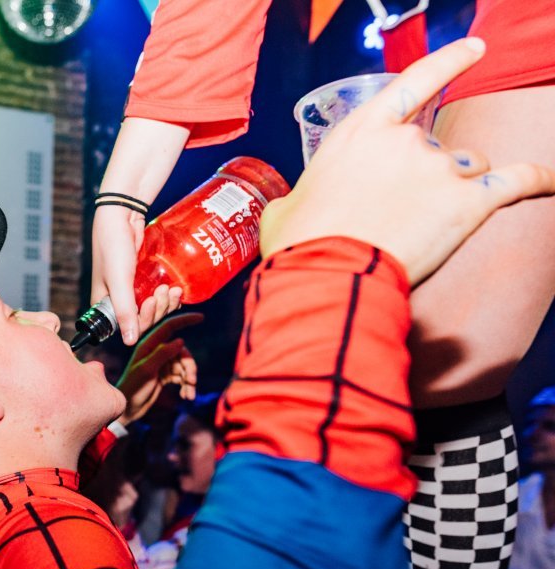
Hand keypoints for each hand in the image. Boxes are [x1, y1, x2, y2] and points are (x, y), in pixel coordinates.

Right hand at [92, 210, 184, 342]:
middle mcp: (117, 301)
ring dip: (166, 303)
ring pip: (154, 309)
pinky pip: (159, 296)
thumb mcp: (119, 280)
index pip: (126, 328)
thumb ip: (124, 310)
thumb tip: (130, 341)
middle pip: (143, 321)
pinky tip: (176, 288)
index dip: (142, 322)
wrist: (122, 215)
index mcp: (104, 306)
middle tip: (163, 291)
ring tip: (172, 288)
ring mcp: (133, 290)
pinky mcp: (145, 279)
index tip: (150, 303)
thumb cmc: (113, 245)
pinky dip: (169, 296)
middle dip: (157, 310)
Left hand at [115, 312, 201, 425]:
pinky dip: (186, 385)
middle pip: (182, 351)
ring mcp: (162, 363)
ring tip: (188, 394)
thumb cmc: (133, 388)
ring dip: (189, 379)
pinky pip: (182, 376)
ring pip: (184, 365)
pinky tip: (186, 396)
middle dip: (189, 366)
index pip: (169, 327)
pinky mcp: (166, 375)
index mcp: (149, 345)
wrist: (129, 409)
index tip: (201, 317)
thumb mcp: (147, 370)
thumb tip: (181, 340)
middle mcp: (156, 351)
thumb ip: (163, 354)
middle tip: (191, 381)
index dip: (185, 320)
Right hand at [261, 38, 554, 286]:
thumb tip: (298, 209)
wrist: (326, 273)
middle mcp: (406, 142)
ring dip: (458, 189)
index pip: (416, 82)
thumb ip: (303, 196)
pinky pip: (517, 182)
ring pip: (469, 169)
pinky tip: (553, 180)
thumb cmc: (300, 242)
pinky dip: (540, 179)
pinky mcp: (468, 204)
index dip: (449, 62)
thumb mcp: (287, 208)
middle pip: (438, 146)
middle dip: (429, 174)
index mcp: (361, 132)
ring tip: (431, 225)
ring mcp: (440, 169)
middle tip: (404, 212)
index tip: (474, 48)